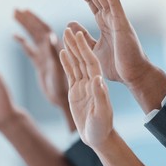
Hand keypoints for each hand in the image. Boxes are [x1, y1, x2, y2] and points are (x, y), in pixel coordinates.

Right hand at [14, 10, 67, 106]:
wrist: (62, 101)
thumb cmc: (64, 90)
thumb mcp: (59, 73)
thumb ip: (55, 55)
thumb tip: (51, 36)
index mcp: (57, 51)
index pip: (46, 32)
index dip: (37, 21)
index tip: (27, 11)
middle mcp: (51, 51)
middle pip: (39, 31)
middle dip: (29, 20)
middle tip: (17, 9)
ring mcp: (45, 56)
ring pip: (34, 37)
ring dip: (26, 25)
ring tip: (14, 13)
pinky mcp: (40, 64)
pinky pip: (30, 49)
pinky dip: (23, 41)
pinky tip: (15, 35)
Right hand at [60, 28, 112, 147]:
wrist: (98, 137)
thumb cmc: (102, 127)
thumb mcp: (102, 113)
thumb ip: (100, 96)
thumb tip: (97, 78)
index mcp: (98, 83)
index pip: (90, 61)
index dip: (85, 48)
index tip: (79, 34)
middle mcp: (91, 80)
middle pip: (82, 58)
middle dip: (76, 44)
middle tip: (68, 28)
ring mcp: (83, 85)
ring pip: (75, 63)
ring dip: (70, 49)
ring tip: (64, 35)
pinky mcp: (75, 91)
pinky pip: (71, 73)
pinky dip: (66, 62)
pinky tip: (63, 52)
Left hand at [64, 0, 165, 112]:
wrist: (132, 76)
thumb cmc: (116, 65)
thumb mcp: (91, 50)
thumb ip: (82, 36)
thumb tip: (70, 24)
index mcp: (104, 22)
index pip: (89, 0)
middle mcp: (110, 16)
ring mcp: (117, 18)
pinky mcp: (122, 24)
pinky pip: (114, 3)